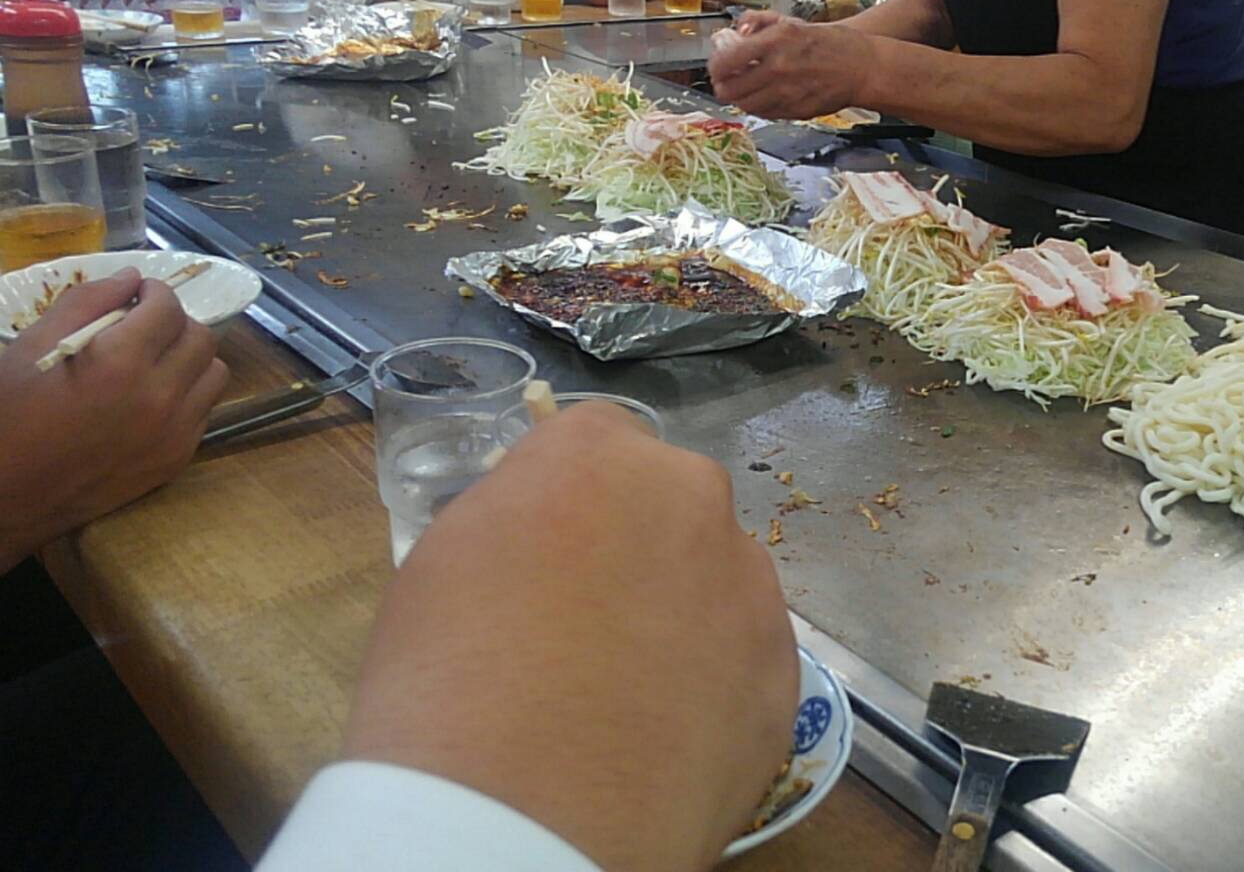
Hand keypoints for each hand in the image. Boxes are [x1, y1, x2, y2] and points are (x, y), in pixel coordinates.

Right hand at [0, 268, 228, 569]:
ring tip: (157, 361)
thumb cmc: (10, 414)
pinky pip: (204, 412)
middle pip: (202, 339)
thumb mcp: (33, 346)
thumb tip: (131, 279)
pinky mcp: (177, 460)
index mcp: (120, 363)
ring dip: (191, 359)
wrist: (9, 492)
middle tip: (147, 326)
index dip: (155, 294)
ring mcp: (174, 433)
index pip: (168, 309)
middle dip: (176, 324)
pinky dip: (188, 396)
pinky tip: (154, 397)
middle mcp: (160, 398)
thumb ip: (87, 303)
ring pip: (215, 375)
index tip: (139, 296)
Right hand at [343, 403, 799, 871]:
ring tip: (629, 692)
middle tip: (589, 621)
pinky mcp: (784, 674)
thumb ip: (516, 516)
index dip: (573, 493)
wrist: (521, 817)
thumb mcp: (445, 562)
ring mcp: (751, 587)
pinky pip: (747, 660)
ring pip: (719, 580)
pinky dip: (714, 687)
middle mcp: (694, 499)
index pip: (599, 440)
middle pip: (671, 504)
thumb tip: (544, 527)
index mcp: (602, 455)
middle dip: (639, 546)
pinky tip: (664, 737)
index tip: (551, 543)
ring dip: (684, 614)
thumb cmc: (449, 681)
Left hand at [709, 11, 875, 119]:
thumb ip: (758, 22)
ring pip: (744, 105)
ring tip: (744, 88)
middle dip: (723, 85)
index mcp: (775, 42)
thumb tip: (737, 32)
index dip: (715, 66)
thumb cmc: (827, 42)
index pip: (726, 62)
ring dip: (739, 97)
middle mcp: (778, 69)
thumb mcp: (791, 21)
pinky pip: (764, 114)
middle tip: (725, 79)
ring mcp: (787, 93)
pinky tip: (763, 96)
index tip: (717, 64)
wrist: (860, 67)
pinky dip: (758, 106)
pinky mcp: (795, 111)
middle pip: (730, 90)